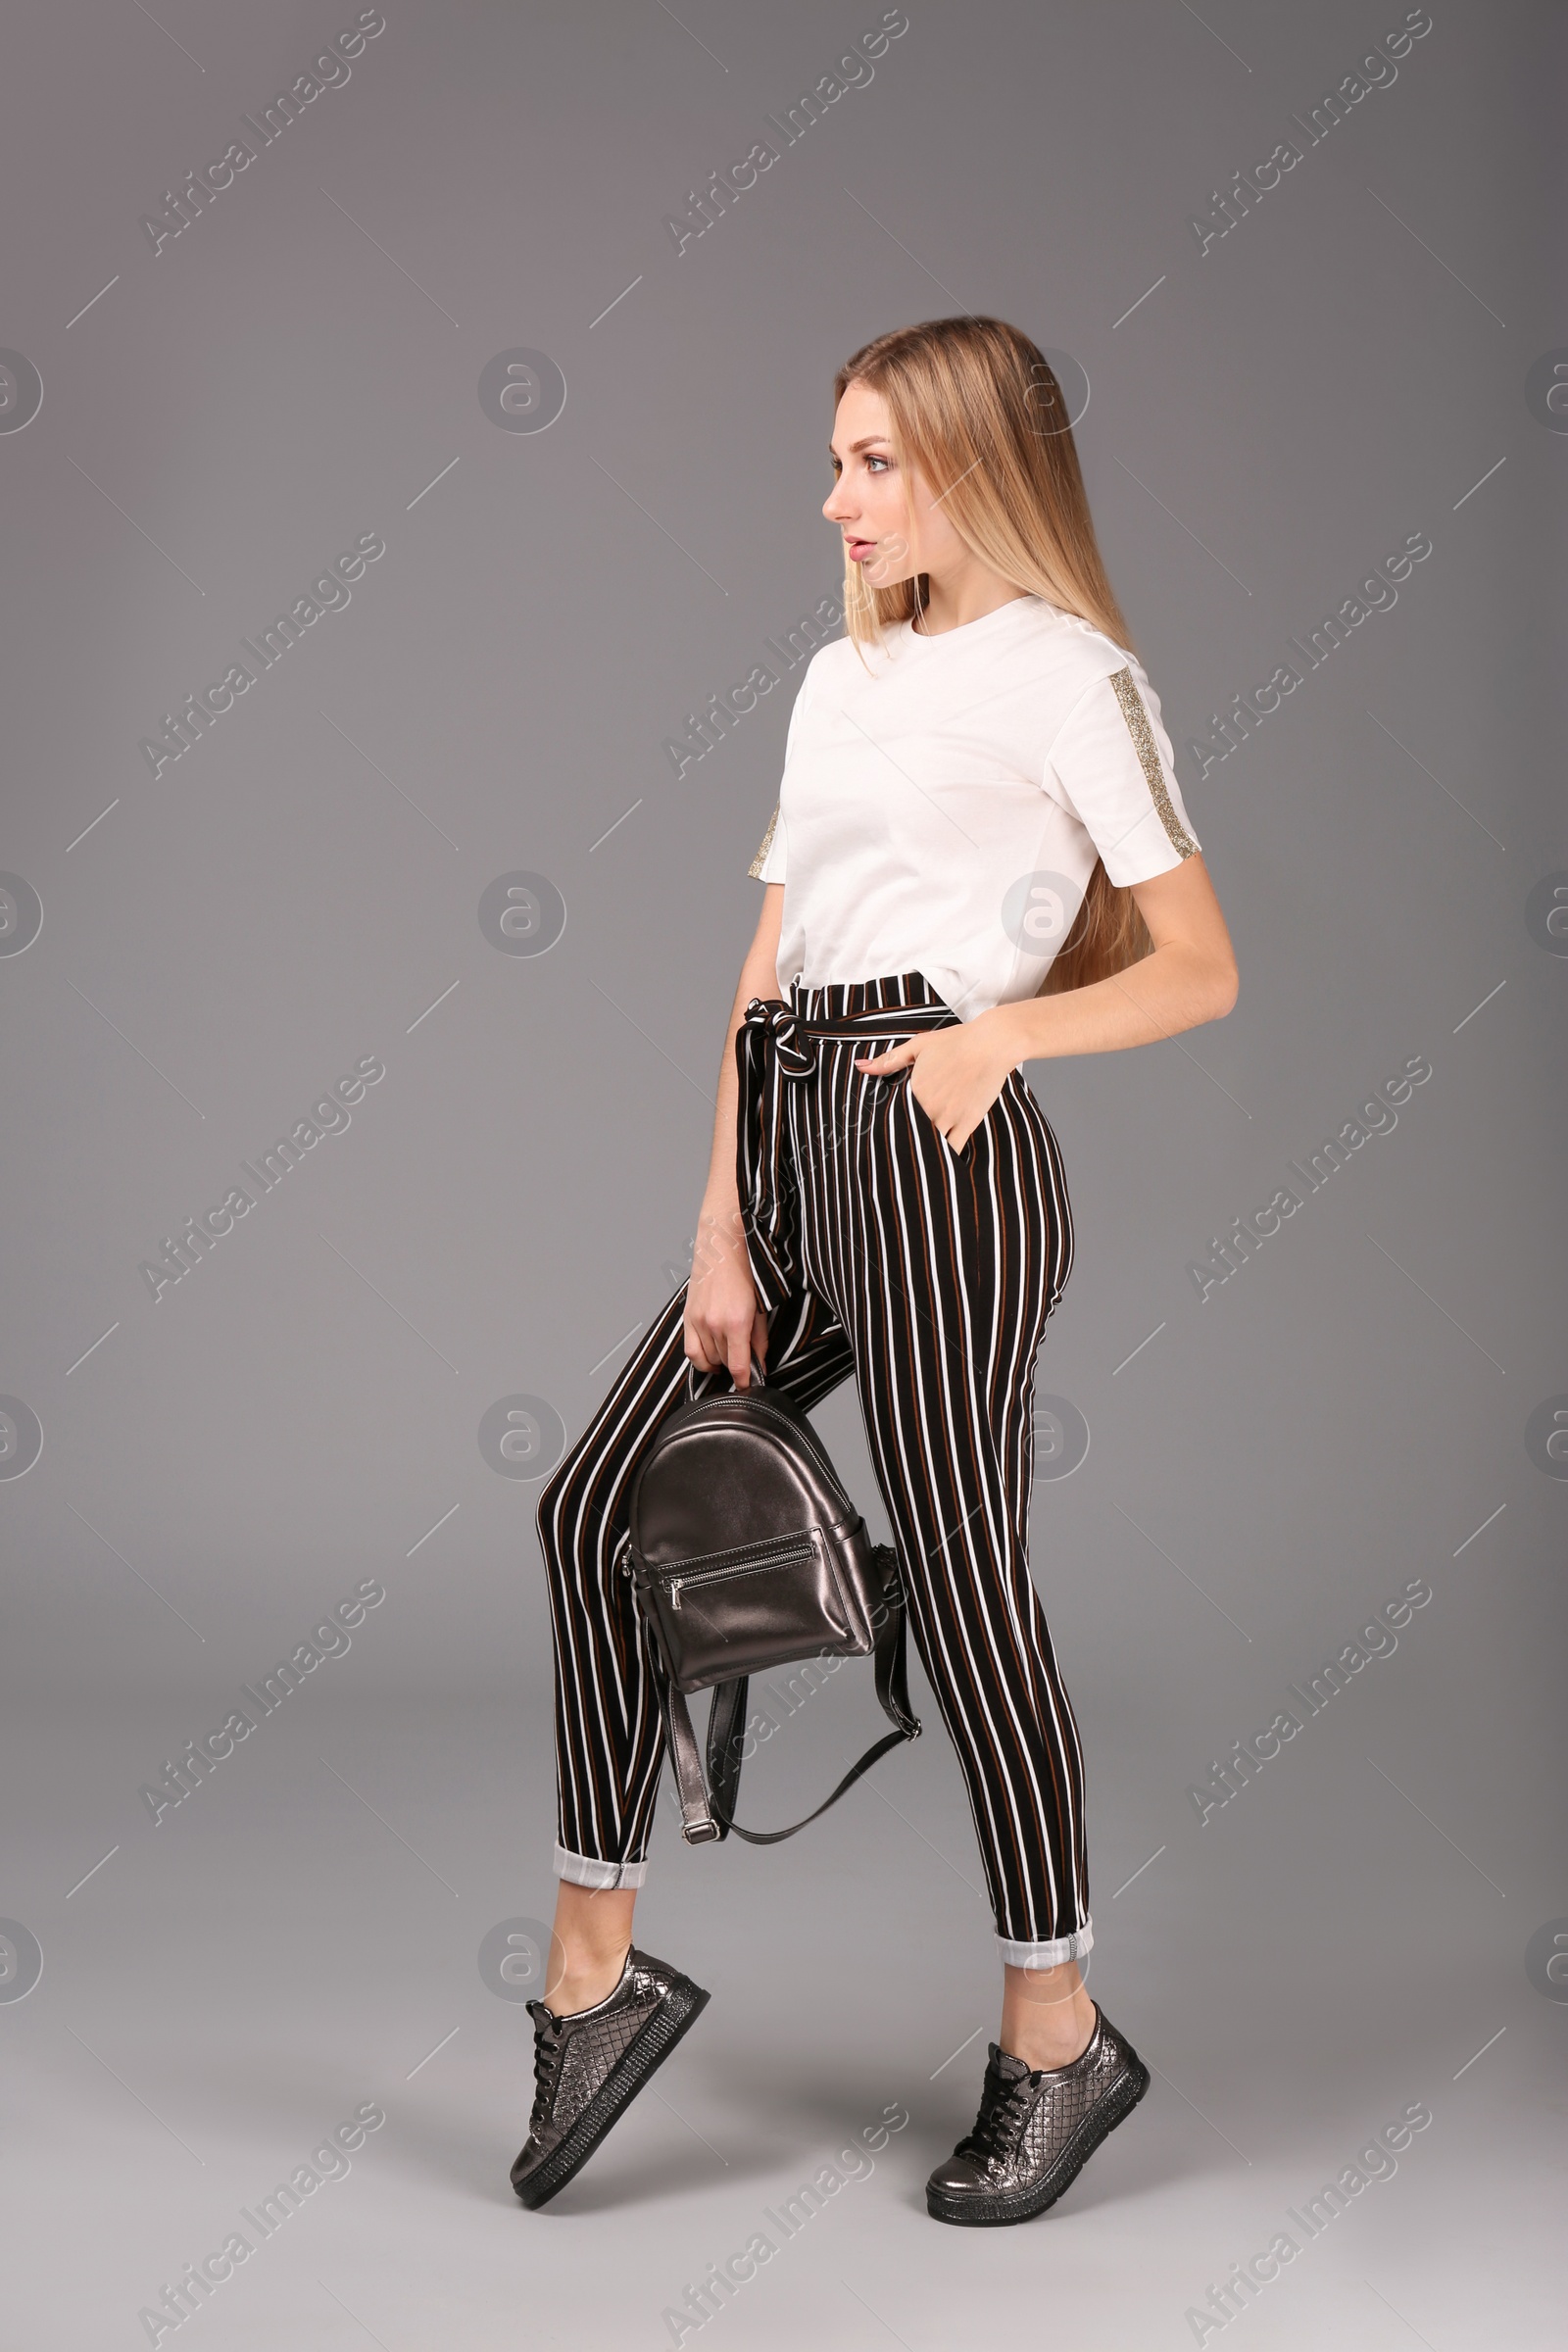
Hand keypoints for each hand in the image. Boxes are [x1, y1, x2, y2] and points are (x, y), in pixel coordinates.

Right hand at [683, 1199, 768, 1387]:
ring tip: (729, 1351)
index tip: (749, 1385)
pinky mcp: (688, 1317)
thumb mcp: (761, 1306)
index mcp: (736, 1322)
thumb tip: (759, 1361)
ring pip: (707, 1360)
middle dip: (735, 1365)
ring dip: (719, 1360)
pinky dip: (701, 1358)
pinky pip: (690, 1351)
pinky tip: (711, 1354)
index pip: (738, 1366)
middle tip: (745, 1357)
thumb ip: (759, 1338)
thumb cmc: (744, 1271)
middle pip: (723, 1363)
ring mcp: (698, 1321)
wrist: (722, 1246)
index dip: (745, 1381)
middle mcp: (714, 1324)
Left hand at [856, 1011, 1019, 1151]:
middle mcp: (928, 1107)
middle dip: (902, 1144)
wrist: (992, 1043)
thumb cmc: (956, 1042)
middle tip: (894, 1156)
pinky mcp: (968, 1123)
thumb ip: (889, 1060)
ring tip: (914, 1164)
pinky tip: (939, 1162)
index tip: (881, 1137)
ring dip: (922, 1152)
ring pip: (929, 1145)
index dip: (887, 1128)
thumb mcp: (918, 1046)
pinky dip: (945, 1157)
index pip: (891, 1117)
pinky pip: (954, 1148)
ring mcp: (949, 1117)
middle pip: (909, 1134)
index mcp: (913, 1090)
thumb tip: (860, 1066)